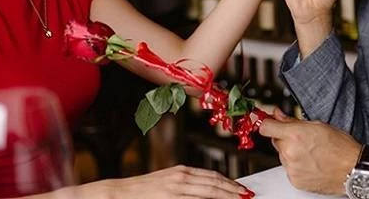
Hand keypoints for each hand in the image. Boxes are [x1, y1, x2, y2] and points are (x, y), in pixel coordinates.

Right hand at [88, 165, 253, 198]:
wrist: (120, 193)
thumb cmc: (143, 192)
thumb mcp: (168, 184)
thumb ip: (186, 187)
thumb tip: (205, 193)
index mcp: (182, 172)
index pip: (212, 176)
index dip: (229, 183)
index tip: (242, 189)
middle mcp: (181, 177)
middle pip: (214, 183)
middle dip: (233, 190)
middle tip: (248, 195)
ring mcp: (176, 188)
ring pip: (208, 192)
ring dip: (226, 196)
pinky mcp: (170, 198)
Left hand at [258, 108, 359, 194]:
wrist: (353, 169)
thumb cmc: (340, 146)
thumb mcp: (317, 125)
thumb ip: (291, 120)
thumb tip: (277, 114)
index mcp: (294, 135)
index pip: (265, 127)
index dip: (267, 123)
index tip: (268, 122)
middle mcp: (290, 152)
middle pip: (275, 140)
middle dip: (284, 138)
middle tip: (302, 138)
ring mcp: (291, 168)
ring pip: (282, 155)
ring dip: (291, 152)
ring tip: (310, 152)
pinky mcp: (295, 180)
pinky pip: (288, 168)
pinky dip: (296, 165)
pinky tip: (311, 162)